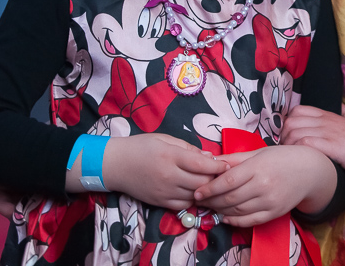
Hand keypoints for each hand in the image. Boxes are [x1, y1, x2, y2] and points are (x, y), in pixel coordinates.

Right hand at [101, 134, 228, 210]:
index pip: (202, 165)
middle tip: (222, 175)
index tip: (229, 165)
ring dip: (205, 191)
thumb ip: (188, 148)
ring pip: (194, 196)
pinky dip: (193, 200)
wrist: (115, 165)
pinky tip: (194, 192)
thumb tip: (209, 158)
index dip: (219, 167)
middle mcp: (169, 176)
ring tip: (210, 183)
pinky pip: (183, 205)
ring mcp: (164, 191)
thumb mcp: (165, 139)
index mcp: (171, 156)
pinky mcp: (160, 202)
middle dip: (215, 179)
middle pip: (201, 183)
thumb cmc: (141, 147)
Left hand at [192, 145, 335, 226]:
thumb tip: (212, 162)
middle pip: (230, 197)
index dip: (209, 188)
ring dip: (220, 210)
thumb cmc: (282, 158)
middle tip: (199, 201)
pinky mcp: (274, 213)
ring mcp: (269, 201)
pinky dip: (235, 221)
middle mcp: (264, 185)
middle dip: (211, 201)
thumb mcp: (259, 152)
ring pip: (238, 210)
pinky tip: (225, 216)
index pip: (228, 181)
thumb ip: (235, 158)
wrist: (310, 171)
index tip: (197, 191)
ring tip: (210, 207)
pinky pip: (250, 221)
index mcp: (258, 167)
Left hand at [280, 105, 344, 180]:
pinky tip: (300, 160)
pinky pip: (305, 143)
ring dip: (288, 146)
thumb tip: (341, 109)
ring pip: (294, 132)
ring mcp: (327, 132)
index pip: (297, 110)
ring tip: (291, 159)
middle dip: (284, 137)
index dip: (288, 124)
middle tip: (287, 152)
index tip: (289, 139)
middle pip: (290, 121)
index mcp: (328, 115)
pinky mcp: (331, 146)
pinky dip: (297, 151)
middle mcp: (324, 121)